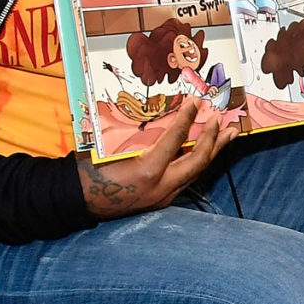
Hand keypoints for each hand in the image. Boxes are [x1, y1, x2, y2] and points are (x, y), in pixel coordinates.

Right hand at [76, 97, 237, 219]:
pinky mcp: (161, 201)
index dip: (188, 118)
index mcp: (147, 170)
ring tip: (227, 135)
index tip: (196, 102)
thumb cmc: (88, 170)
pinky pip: (186, 179)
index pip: (175, 139)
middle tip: (223, 121)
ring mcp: (163, 196)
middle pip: (198, 160)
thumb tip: (160, 117)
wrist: (76, 201)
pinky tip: (204, 152)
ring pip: (196, 172)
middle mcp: (161, 186)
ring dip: (213, 152)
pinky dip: (197, 163)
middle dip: (214, 139)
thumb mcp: (112, 148)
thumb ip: (139, 137)